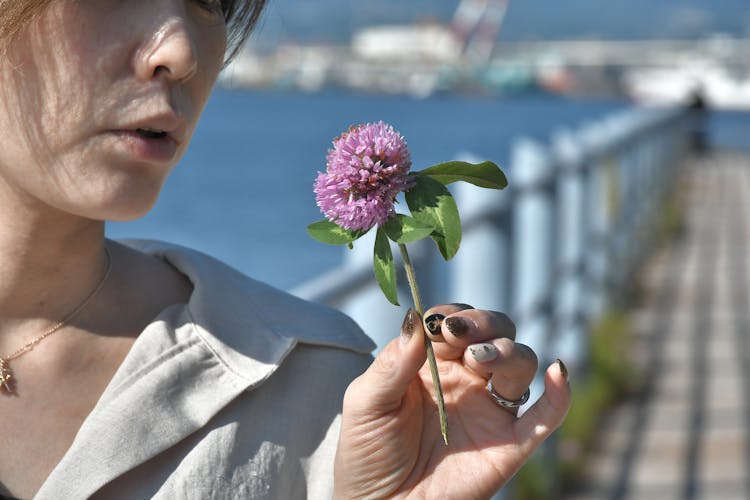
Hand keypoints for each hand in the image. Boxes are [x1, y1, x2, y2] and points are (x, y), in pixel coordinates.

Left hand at [334, 304, 570, 498]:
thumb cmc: (367, 454)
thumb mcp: (366, 403)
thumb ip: (392, 363)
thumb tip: (415, 318)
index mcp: (431, 363)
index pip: (455, 322)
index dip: (452, 316)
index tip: (439, 323)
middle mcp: (465, 379)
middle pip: (495, 333)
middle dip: (485, 323)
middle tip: (462, 334)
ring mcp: (489, 409)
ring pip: (520, 363)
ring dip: (508, 351)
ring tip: (480, 360)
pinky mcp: (509, 444)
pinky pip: (545, 417)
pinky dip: (560, 393)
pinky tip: (559, 372)